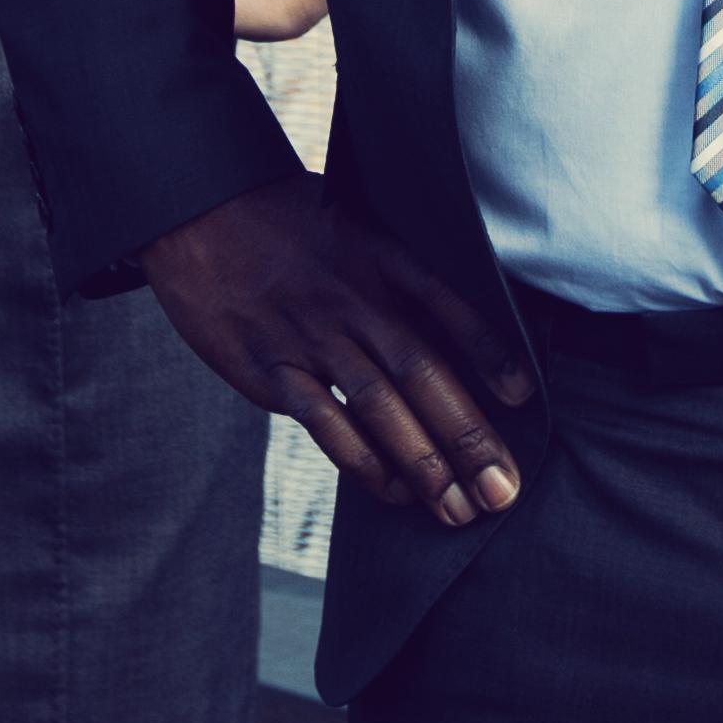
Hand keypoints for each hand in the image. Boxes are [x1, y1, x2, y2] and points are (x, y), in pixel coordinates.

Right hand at [138, 177, 532, 531]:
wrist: (198, 212)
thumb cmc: (287, 221)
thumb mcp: (355, 224)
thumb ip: (399, 274)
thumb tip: (454, 331)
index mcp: (380, 256)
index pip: (448, 304)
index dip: (489, 351)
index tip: (524, 396)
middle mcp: (351, 298)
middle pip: (421, 372)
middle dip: (467, 436)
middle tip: (503, 490)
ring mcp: (309, 336)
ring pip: (378, 407)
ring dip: (423, 465)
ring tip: (459, 510)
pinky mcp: (269, 369)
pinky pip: (325, 423)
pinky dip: (363, 462)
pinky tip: (394, 492)